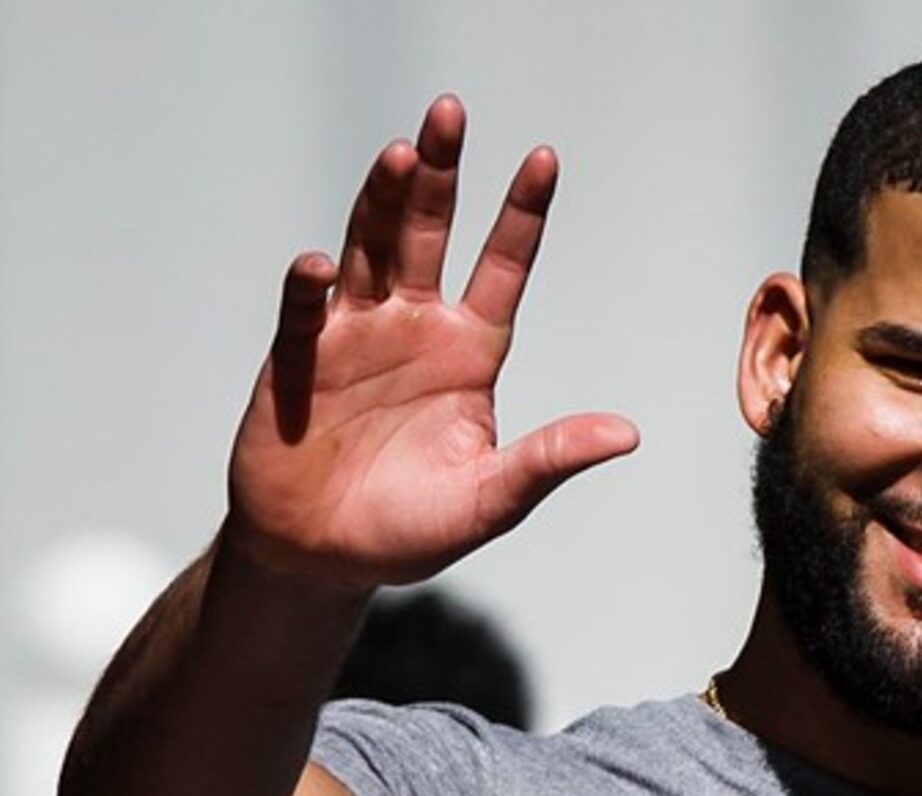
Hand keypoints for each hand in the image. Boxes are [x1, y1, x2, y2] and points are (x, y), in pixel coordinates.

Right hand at [227, 95, 638, 595]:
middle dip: (440, 175)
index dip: (522, 216)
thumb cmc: (410, 528)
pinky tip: (320, 263)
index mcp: (468, 353)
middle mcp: (412, 329)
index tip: (545, 159)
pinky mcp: (296, 364)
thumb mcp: (493, 499)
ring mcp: (351, 338)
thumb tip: (626, 433)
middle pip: (428, 235)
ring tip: (401, 155)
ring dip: (381, 204)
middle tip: (450, 112)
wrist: (324, 558)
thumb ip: (550, 459)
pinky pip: (303, 316)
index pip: (503, 269)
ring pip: (368, 252)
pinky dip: (310, 289)